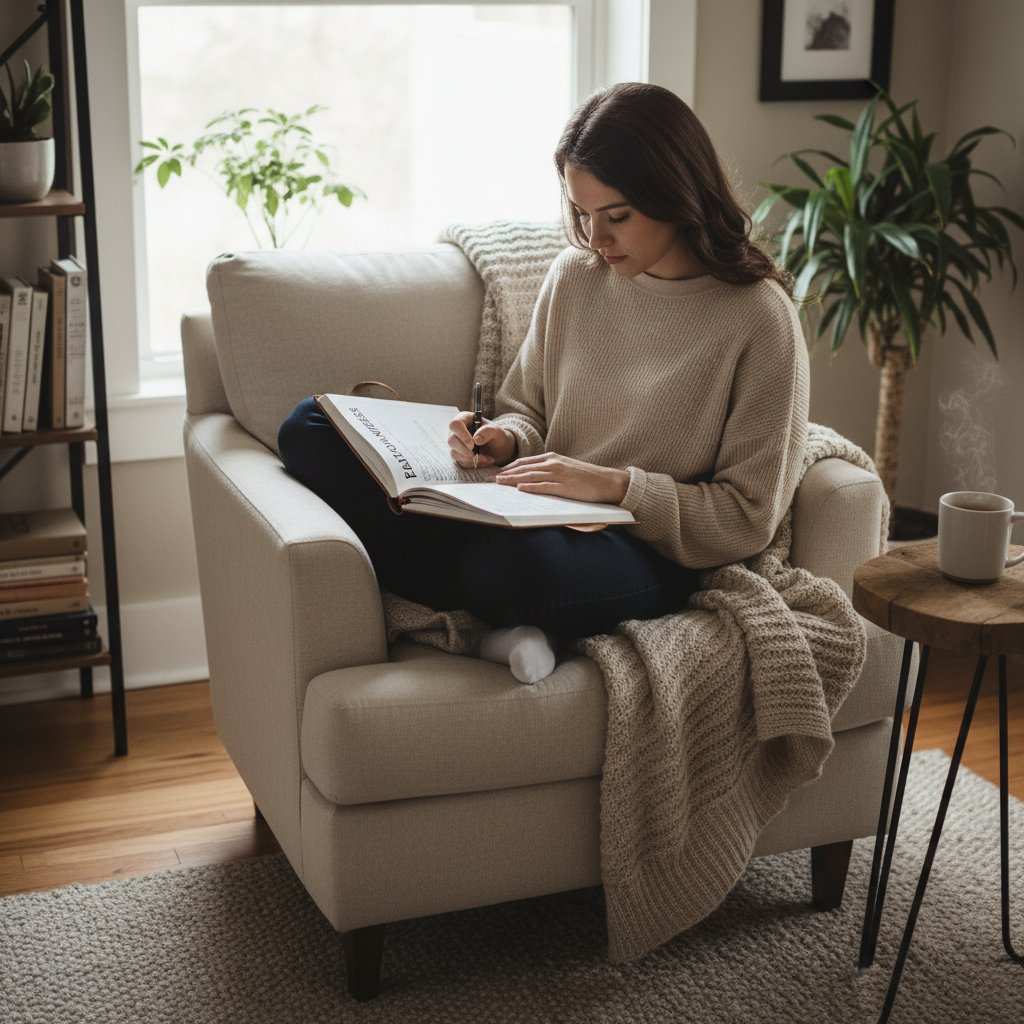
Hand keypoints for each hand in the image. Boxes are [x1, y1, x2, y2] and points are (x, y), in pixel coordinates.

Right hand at [448, 411, 516, 468]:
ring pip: (454, 453)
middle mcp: (457, 432)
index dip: (462, 435)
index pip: (455, 424)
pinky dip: (474, 464)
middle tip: (476, 454)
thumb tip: (476, 439)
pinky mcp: (459, 456)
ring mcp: (456, 445)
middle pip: (451, 440)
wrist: (499, 449)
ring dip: (471, 459)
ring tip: (489, 458)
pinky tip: (486, 461)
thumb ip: (487, 431)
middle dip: (464, 450)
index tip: (472, 444)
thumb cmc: (496, 436)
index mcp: (464, 419)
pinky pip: (461, 462)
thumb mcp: (496, 431)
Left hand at [493, 452, 628, 504]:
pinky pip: (544, 486)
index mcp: (552, 458)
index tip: (496, 472)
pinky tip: (520, 488)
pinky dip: (531, 487)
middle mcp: (553, 463)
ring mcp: (558, 474)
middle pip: (523, 468)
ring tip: (499, 483)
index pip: (524, 461)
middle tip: (490, 479)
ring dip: (512, 480)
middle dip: (505, 474)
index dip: (508, 467)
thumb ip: (549, 470)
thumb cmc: (586, 477)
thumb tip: (531, 477)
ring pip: (530, 476)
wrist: (606, 481)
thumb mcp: (565, 468)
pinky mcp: (565, 486)